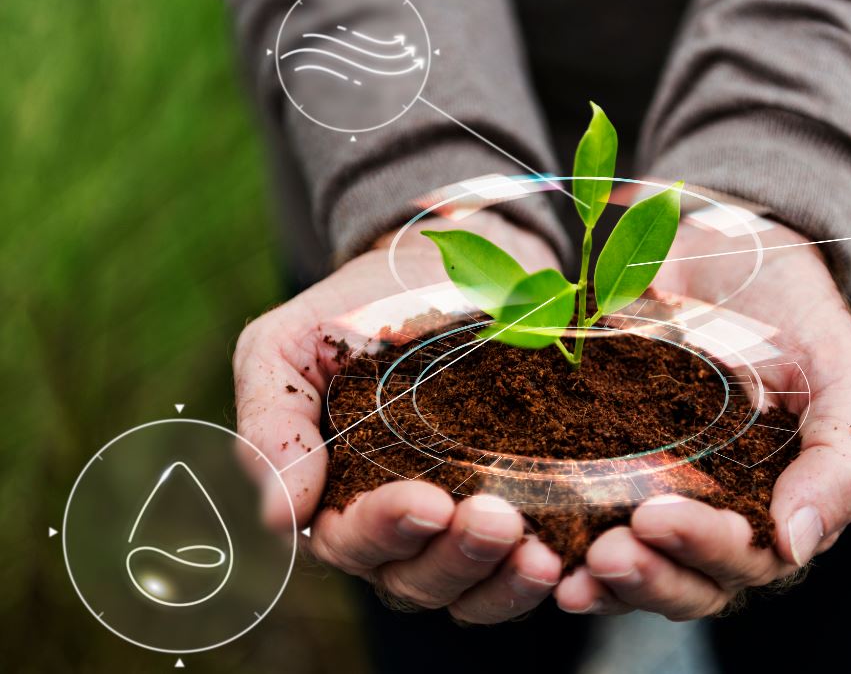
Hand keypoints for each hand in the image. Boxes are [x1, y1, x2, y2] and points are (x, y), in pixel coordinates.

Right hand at [233, 211, 564, 622]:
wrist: (440, 270)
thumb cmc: (352, 312)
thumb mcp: (287, 349)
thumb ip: (272, 426)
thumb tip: (280, 518)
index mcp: (334, 499)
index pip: (352, 540)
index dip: (386, 529)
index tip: (427, 501)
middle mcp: (397, 530)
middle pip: (417, 579)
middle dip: (456, 557)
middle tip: (495, 519)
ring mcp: (459, 527)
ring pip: (474, 588)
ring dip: (504, 579)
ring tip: (540, 554)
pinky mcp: (519, 513)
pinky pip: (526, 566)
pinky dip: (544, 572)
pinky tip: (569, 555)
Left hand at [554, 219, 850, 618]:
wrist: (732, 250)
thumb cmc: (799, 315)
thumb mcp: (843, 376)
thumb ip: (841, 461)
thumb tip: (796, 546)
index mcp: (779, 509)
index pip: (746, 559)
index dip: (703, 549)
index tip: (657, 516)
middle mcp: (720, 517)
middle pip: (687, 582)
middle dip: (647, 576)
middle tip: (607, 552)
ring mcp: (662, 494)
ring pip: (637, 567)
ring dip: (605, 581)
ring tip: (569, 571)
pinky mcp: (609, 465)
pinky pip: (586, 521)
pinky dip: (564, 543)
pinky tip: (536, 547)